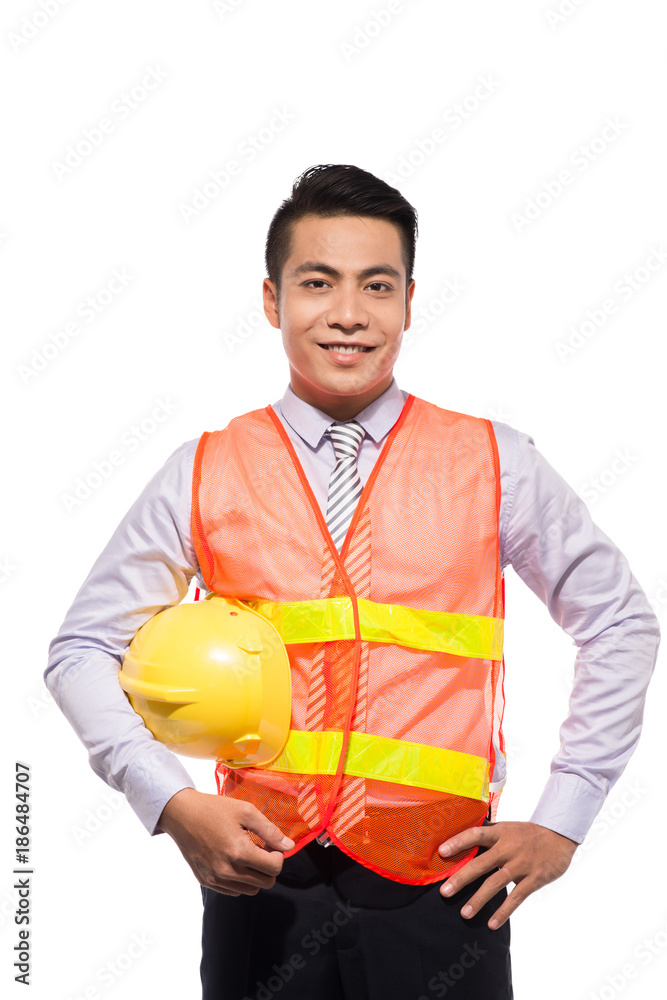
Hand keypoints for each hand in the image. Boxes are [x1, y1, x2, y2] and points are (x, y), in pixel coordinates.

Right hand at [157, 788, 294, 895]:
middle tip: (261, 848)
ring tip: (247, 853)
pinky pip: (234, 891)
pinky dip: (240, 879)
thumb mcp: (246, 811)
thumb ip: (270, 830)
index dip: (278, 855)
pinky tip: (234, 860)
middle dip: (269, 866)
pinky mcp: (207, 882)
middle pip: (266, 882)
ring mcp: (215, 879)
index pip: (275, 868)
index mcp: (239, 852)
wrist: (182, 814)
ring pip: (251, 890)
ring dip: (256, 874)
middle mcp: (227, 871)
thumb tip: (289, 846)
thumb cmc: (215, 809)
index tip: (270, 843)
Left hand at [438, 820, 577, 928]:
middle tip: (445, 892)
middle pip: (481, 863)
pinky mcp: (534, 878)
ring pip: (496, 883)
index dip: (459, 842)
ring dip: (479, 899)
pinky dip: (504, 911)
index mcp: (500, 833)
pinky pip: (517, 897)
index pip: (476, 834)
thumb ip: (489, 836)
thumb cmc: (528, 833)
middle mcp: (508, 848)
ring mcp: (521, 864)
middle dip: (462, 878)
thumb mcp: (508, 828)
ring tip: (465, 913)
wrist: (560, 835)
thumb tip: (463, 842)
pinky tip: (492, 923)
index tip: (441, 852)